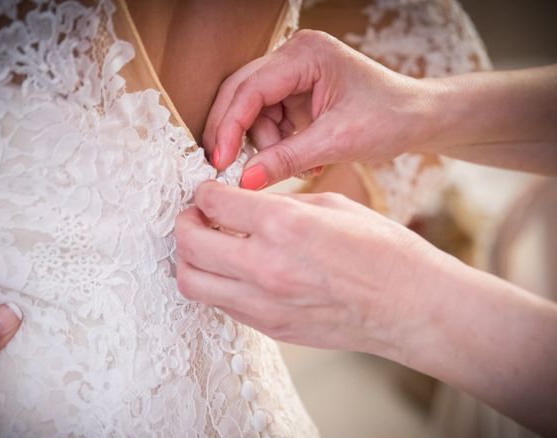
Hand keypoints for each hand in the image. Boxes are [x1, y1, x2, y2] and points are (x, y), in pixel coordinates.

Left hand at [174, 181, 437, 350]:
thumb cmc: (383, 251)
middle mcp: (264, 266)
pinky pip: (219, 304)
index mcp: (282, 225)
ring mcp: (264, 304)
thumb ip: (279, 204)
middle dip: (184, 222)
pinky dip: (214, 283)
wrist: (410, 307)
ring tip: (206, 245)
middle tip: (196, 215)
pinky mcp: (269, 328)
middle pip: (189, 243)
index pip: (212, 202)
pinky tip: (232, 270)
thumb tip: (244, 205)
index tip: (208, 192)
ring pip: (192, 281)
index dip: (204, 192)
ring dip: (189, 258)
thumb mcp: (332, 205)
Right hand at [203, 29, 428, 188]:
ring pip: (253, 112)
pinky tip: (304, 159)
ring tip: (300, 165)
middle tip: (228, 168)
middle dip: (236, 134)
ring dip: (266, 145)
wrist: (417, 119)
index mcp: (306, 55)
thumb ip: (287, 159)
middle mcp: (294, 57)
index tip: (221, 161)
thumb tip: (245, 181)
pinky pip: (269, 120)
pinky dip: (278, 144)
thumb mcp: (336, 141)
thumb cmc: (390, 118)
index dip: (230, 126)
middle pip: (242, 95)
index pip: (251, 88)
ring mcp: (294, 74)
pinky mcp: (297, 93)